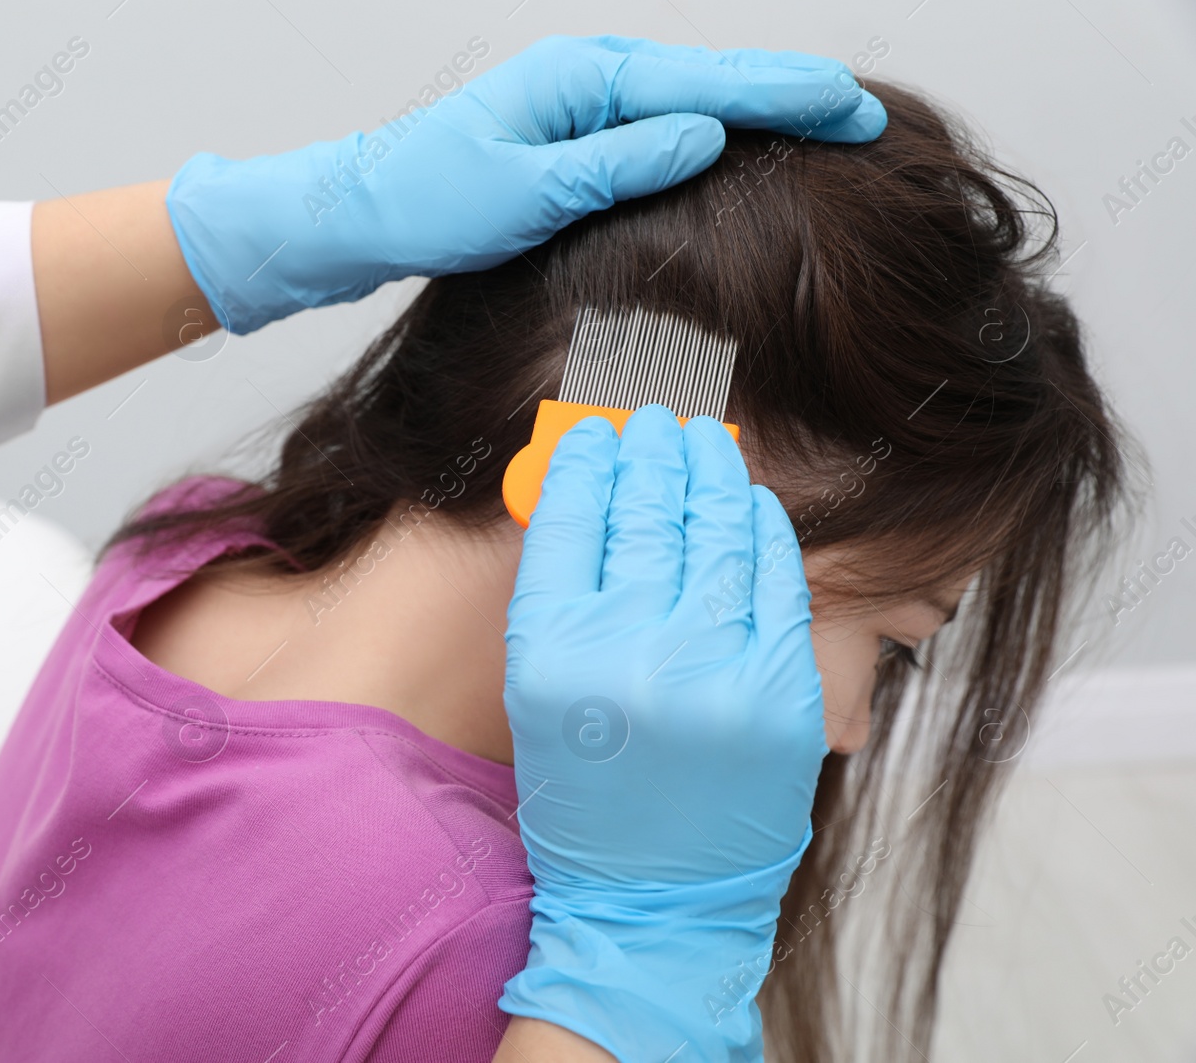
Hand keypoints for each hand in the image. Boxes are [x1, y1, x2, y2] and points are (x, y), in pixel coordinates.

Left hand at [165, 36, 885, 333]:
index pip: (708, 85)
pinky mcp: (574, 134)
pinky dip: (714, 128)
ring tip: (830, 119)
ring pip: (693, 98)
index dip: (788, 97)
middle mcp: (588, 78)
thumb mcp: (525, 192)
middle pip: (713, 79)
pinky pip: (662, 122)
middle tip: (869, 114)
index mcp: (582, 80)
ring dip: (761, 107)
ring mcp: (582, 102)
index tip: (855, 111)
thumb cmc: (428, 201)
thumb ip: (617, 163)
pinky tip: (742, 143)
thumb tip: (706, 136)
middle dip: (792, 93)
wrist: (362, 212)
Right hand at [497, 406, 827, 1062]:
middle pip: (644, 514)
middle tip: (654, 418)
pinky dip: (763, 529)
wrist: (653, 904)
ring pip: (716, 534)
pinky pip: (776, 581)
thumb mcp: (541, 698)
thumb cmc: (588, 800)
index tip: (597, 433)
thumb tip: (594, 493)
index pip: (570, 518)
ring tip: (702, 439)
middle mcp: (629, 655)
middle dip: (650, 451)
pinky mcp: (781, 693)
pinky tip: (749, 499)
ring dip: (709, 473)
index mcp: (551, 655)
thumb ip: (561, 598)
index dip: (587, 461)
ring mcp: (714, 673)